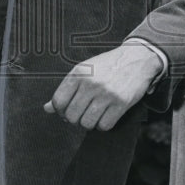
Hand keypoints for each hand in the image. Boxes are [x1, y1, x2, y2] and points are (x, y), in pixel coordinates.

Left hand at [43, 43, 162, 130]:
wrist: (137, 58)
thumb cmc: (108, 65)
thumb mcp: (84, 70)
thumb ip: (66, 89)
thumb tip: (47, 108)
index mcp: (79, 73)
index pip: (58, 101)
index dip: (60, 111)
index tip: (66, 111)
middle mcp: (91, 83)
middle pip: (71, 116)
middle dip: (75, 119)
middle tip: (82, 114)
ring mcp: (106, 94)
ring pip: (87, 123)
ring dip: (89, 123)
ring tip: (94, 115)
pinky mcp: (121, 103)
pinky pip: (104, 126)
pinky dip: (103, 125)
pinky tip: (105, 116)